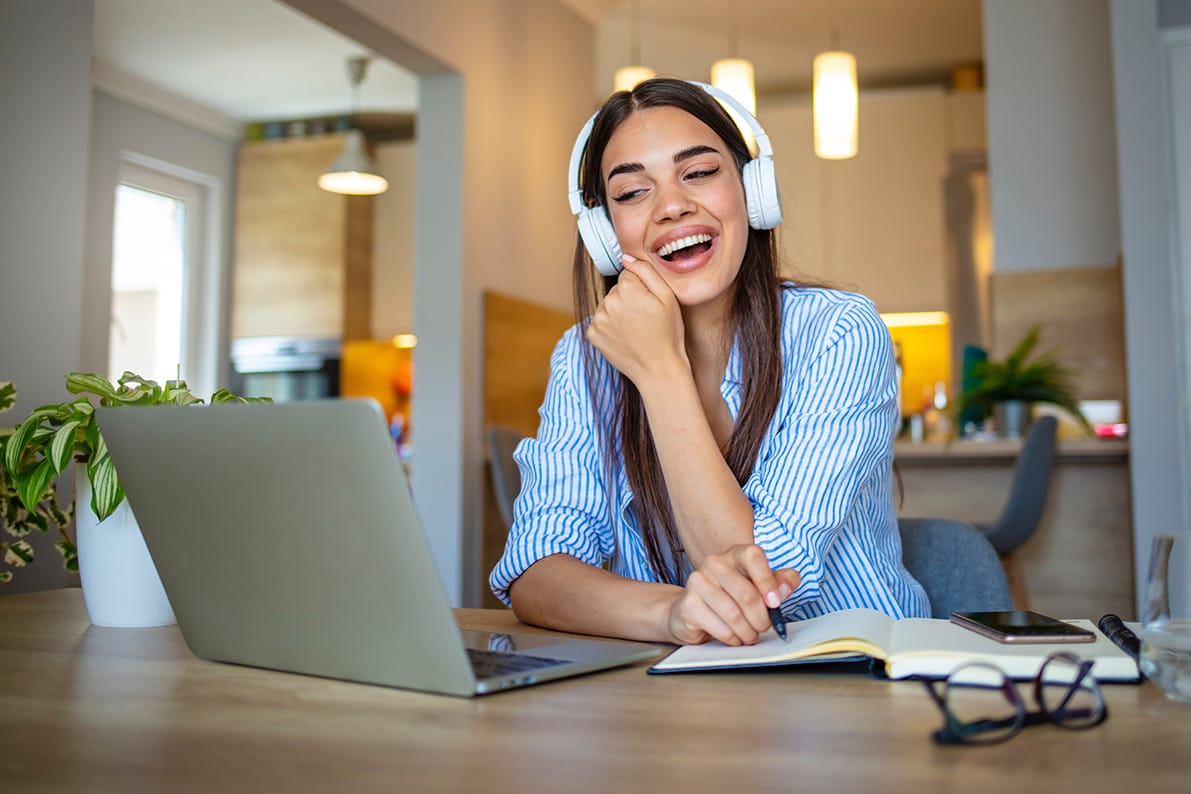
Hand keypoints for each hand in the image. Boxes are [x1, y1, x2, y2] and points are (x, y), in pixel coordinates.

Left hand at [585, 255, 686, 387]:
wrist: (658, 369)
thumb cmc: (668, 334)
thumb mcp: (667, 297)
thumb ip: (646, 271)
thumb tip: (626, 257)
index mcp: (626, 288)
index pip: (629, 276)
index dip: (642, 289)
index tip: (650, 305)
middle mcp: (608, 301)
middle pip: (617, 291)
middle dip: (629, 300)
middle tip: (645, 320)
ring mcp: (598, 319)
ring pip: (608, 306)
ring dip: (618, 314)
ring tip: (636, 330)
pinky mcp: (592, 334)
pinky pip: (600, 322)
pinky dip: (610, 328)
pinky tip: (624, 337)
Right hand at [665, 544, 800, 645]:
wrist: (693, 609)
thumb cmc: (732, 596)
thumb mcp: (759, 586)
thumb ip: (779, 583)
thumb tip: (785, 588)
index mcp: (736, 554)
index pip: (753, 556)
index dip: (767, 581)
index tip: (775, 604)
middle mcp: (715, 563)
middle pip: (747, 594)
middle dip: (761, 619)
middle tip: (763, 627)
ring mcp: (698, 581)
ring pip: (734, 614)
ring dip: (748, 632)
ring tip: (750, 635)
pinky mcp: (689, 604)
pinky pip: (720, 627)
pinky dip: (733, 638)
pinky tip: (734, 637)